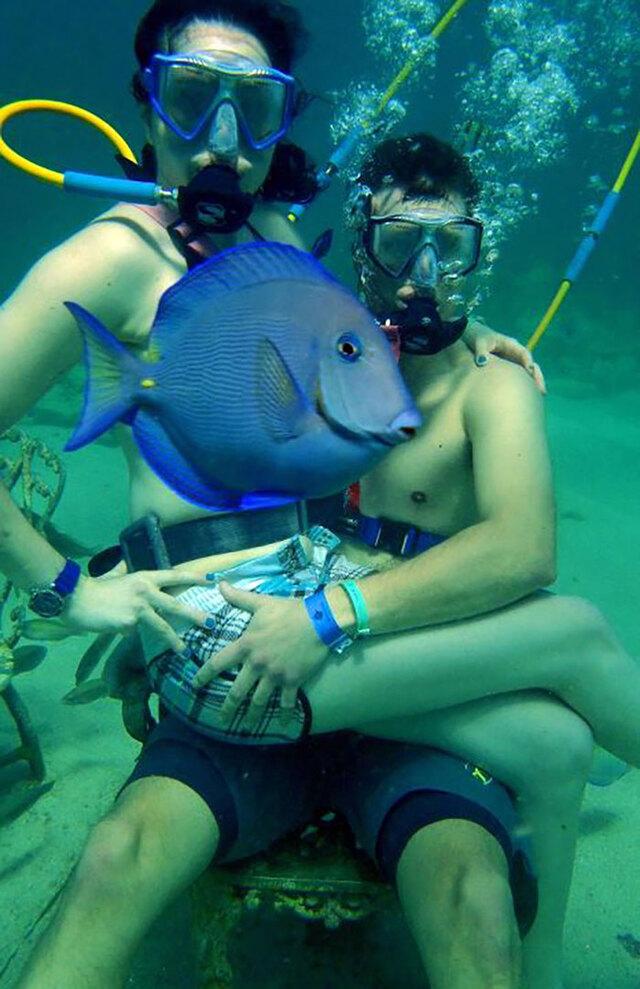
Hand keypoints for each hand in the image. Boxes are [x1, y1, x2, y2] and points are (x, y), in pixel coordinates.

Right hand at [63, 570, 209, 652]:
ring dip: (174, 639)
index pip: (174, 575)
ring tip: (184, 650)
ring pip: (161, 625)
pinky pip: (135, 632)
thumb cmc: (96, 587)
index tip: (212, 579)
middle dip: (195, 615)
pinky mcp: (129, 624)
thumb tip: (126, 563)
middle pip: (175, 605)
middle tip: (211, 623)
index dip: (193, 577)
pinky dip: (130, 633)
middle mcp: (146, 591)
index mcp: (144, 577)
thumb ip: (124, 570)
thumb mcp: (114, 574)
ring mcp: (139, 608)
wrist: (78, 599)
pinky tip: (117, 628)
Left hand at [192, 581, 328, 726]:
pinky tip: (282, 724)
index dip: (204, 675)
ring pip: (259, 701)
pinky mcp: (292, 681)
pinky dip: (284, 714)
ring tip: (245, 727)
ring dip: (251, 716)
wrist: (319, 620)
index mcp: (246, 645)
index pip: (218, 663)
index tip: (194, 684)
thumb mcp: (261, 602)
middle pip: (237, 691)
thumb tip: (219, 583)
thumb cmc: (288, 610)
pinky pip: (287, 703)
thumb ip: (238, 597)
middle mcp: (257, 664)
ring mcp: (275, 675)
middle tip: (221, 718)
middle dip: (227, 708)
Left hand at [463, 320, 545, 393]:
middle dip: (537, 376)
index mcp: (510, 344)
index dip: (527, 362)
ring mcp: (513, 361)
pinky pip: (520, 376)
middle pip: (530, 364)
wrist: (474, 337)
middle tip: (542, 390)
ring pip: (527, 372)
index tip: (530, 371)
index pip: (523, 353)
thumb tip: (482, 363)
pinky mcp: (509, 368)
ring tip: (541, 395)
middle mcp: (515, 353)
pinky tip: (528, 396)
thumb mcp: (479, 343)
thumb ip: (481, 352)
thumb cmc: (477, 338)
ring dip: (534, 382)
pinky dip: (525, 384)